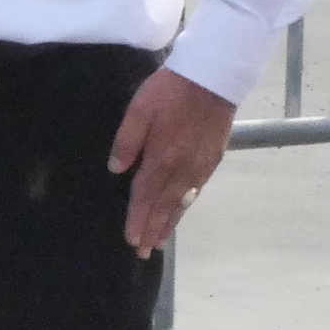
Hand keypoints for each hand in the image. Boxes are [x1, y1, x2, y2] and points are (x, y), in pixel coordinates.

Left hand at [109, 68, 234, 257]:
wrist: (213, 78)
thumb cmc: (170, 91)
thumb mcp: (139, 109)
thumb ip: (126, 141)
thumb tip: (116, 170)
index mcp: (162, 157)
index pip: (145, 196)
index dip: (138, 219)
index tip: (131, 239)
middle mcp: (183, 169)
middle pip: (164, 206)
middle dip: (153, 230)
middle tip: (143, 252)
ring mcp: (201, 166)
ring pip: (182, 202)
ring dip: (169, 223)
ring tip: (160, 241)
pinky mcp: (213, 160)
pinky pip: (196, 191)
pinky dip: (186, 206)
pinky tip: (180, 212)